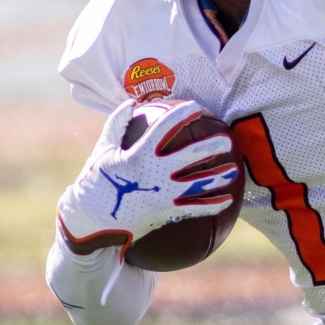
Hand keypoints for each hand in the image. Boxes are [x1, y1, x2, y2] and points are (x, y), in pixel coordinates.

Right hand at [57, 99, 237, 253]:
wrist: (90, 222)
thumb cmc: (96, 182)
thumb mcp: (103, 151)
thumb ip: (117, 125)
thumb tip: (131, 102)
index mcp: (138, 154)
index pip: (164, 128)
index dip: (181, 115)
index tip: (196, 107)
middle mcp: (154, 173)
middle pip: (190, 156)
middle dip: (211, 145)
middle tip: (227, 139)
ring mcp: (161, 194)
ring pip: (197, 184)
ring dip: (218, 176)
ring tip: (234, 169)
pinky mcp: (165, 213)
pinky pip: (193, 209)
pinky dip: (212, 205)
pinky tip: (227, 200)